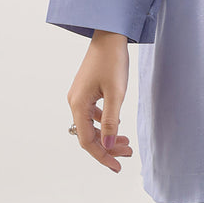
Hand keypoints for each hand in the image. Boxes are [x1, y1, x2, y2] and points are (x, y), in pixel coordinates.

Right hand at [66, 30, 132, 173]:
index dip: (102, 156)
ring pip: (91, 125)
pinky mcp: (87, 90)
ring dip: (108, 136)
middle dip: (107, 147)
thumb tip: (108, 146)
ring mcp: (79, 96)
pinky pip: (93, 114)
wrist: (110, 35)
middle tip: (128, 153)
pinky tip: (118, 124)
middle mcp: (75, 102)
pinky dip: (105, 123)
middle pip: (88, 135)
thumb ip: (111, 121)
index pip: (87, 141)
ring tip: (126, 142)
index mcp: (78, 104)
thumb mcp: (116, 93)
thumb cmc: (113, 61)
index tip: (117, 167)